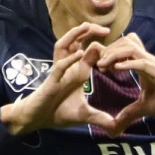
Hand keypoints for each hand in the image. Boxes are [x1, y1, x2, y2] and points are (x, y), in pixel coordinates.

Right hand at [0, 23, 115, 134]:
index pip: (90, 52)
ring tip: (87, 28)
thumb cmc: (58, 112)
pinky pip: (58, 67)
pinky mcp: (51, 81)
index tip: (118, 47)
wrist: (37, 119)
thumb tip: (115, 126)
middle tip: (106, 29)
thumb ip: (100, 118)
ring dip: (74, 36)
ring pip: (63, 47)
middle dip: (89, 32)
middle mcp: (68, 68)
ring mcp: (59, 73)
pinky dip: (69, 60)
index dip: (103, 47)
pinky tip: (80, 54)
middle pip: (76, 41)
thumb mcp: (83, 115)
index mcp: (78, 72)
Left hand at [90, 33, 154, 136]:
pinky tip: (115, 69)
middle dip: (107, 50)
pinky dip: (127, 63)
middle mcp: (146, 60)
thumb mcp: (144, 108)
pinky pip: (141, 62)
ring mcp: (153, 64)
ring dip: (114, 54)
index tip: (96, 66)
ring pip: (130, 47)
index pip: (123, 48)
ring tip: (102, 66)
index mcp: (142, 64)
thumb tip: (112, 130)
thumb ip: (128, 115)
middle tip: (96, 65)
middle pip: (124, 41)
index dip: (108, 52)